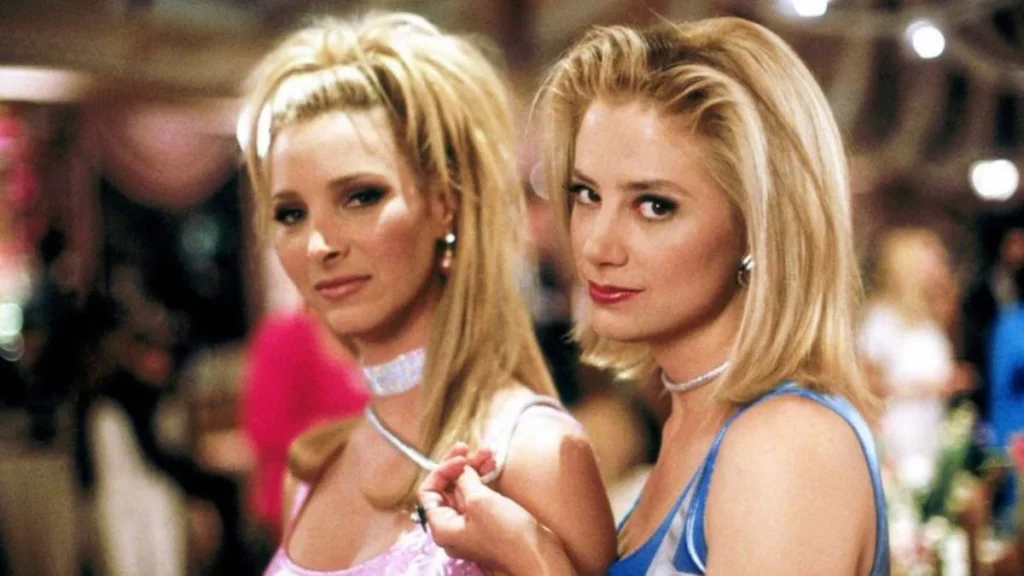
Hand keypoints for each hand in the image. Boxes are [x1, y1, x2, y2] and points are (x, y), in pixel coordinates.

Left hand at [418, 443, 543, 573]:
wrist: (536, 556)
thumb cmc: (506, 536)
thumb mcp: (479, 501)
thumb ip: (464, 480)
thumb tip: (460, 469)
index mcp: (443, 527)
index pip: (429, 492)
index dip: (441, 470)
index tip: (460, 458)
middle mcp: (454, 527)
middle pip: (447, 489)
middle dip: (460, 466)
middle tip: (472, 449)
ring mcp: (472, 524)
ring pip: (466, 489)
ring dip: (475, 469)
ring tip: (489, 453)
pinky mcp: (489, 521)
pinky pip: (480, 496)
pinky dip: (485, 479)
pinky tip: (494, 465)